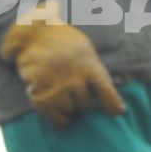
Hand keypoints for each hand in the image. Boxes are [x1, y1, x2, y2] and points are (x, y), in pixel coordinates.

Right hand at [0, 0, 125, 126]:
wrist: (34, 33)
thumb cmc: (63, 40)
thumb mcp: (85, 49)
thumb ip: (94, 70)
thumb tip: (106, 95)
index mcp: (90, 67)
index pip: (107, 93)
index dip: (112, 105)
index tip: (116, 113)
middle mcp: (75, 80)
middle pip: (87, 106)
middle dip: (83, 103)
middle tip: (78, 96)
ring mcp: (58, 89)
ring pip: (70, 111)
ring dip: (69, 108)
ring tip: (65, 98)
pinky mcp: (41, 95)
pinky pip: (54, 116)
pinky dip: (58, 118)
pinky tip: (59, 115)